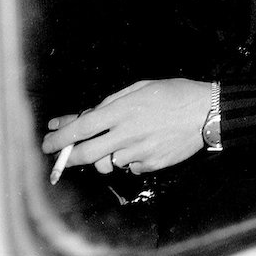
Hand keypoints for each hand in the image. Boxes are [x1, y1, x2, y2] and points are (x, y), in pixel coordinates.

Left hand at [42, 78, 211, 175]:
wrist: (207, 112)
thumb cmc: (174, 94)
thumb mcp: (141, 87)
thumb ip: (112, 102)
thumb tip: (86, 116)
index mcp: (122, 111)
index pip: (81, 129)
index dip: (60, 138)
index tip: (47, 142)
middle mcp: (126, 134)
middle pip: (86, 155)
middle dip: (69, 158)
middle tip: (63, 157)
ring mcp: (138, 152)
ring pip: (107, 163)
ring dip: (104, 156)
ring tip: (118, 143)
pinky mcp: (150, 164)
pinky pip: (129, 167)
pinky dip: (128, 160)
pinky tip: (142, 146)